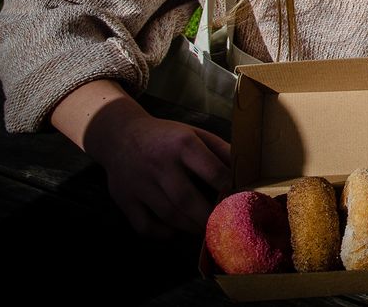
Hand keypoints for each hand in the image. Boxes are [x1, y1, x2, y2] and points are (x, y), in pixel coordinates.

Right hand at [91, 105, 231, 237]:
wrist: (120, 135)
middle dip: (209, 217)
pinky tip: (176, 230)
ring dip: (191, 227)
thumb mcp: (196, 134)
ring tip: (205, 229)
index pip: (213, 172)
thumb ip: (221, 151)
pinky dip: (163, 233)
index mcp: (183, 144)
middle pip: (188, 199)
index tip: (239, 201)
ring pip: (169, 215)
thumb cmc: (167, 136)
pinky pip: (145, 226)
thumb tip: (247, 172)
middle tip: (223, 226)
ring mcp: (140, 184)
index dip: (230, 190)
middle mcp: (160, 164)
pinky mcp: (125, 200)